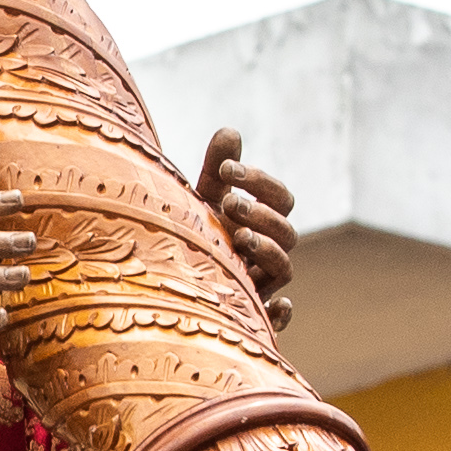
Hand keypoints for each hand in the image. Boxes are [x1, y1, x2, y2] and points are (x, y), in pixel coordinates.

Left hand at [195, 127, 296, 329]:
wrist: (163, 279)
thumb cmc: (191, 233)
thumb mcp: (202, 197)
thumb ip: (219, 167)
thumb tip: (231, 131)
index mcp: (260, 221)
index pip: (281, 199)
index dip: (260, 180)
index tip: (227, 168)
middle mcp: (264, 253)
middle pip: (287, 233)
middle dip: (263, 214)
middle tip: (230, 203)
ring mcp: (258, 284)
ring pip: (284, 269)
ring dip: (268, 251)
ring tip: (240, 236)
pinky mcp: (248, 315)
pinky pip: (277, 319)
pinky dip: (282, 313)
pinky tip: (277, 305)